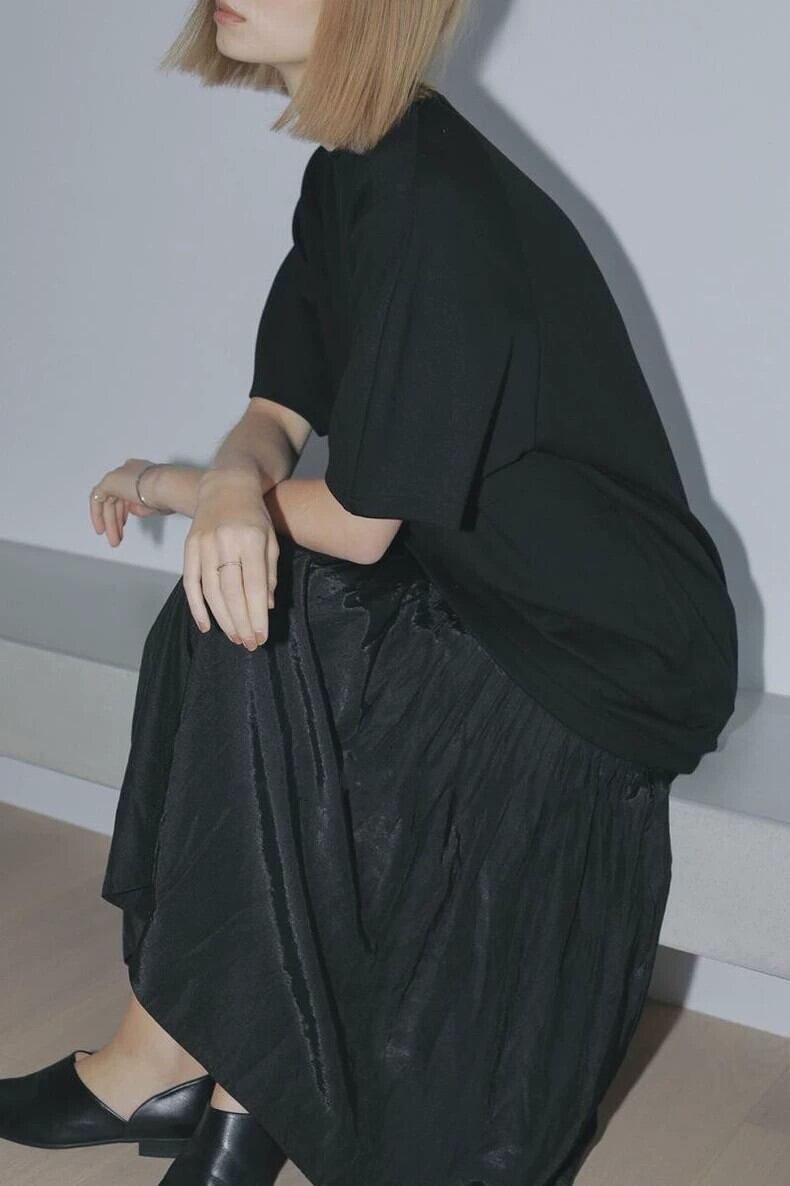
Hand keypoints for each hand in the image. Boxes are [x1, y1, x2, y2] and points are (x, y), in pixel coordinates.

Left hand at [89, 458, 173, 546]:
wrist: (166, 487)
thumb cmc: (169, 494)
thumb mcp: (155, 503)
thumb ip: (142, 505)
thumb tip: (134, 510)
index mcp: (142, 472)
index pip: (127, 492)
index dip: (124, 511)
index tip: (123, 523)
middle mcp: (129, 472)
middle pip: (116, 499)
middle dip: (116, 520)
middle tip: (117, 536)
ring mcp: (119, 475)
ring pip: (108, 501)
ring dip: (110, 522)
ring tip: (114, 539)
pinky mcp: (109, 480)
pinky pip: (97, 498)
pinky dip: (97, 514)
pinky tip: (101, 528)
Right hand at [183, 468, 278, 648]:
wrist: (226, 486)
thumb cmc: (255, 516)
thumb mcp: (270, 539)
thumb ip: (269, 573)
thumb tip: (265, 607)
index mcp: (250, 540)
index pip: (254, 585)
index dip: (257, 614)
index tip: (262, 636)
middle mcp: (225, 542)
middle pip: (232, 592)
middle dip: (241, 622)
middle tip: (249, 643)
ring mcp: (203, 545)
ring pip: (211, 591)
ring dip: (223, 619)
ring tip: (235, 637)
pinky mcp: (189, 547)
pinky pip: (190, 583)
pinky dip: (196, 607)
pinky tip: (206, 626)